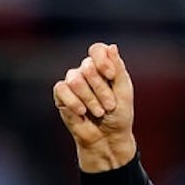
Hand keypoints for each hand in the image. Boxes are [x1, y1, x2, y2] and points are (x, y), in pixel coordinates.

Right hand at [52, 42, 136, 171]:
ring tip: (99, 112)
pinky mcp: (61, 95)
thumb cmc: (118, 115)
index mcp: (103, 67)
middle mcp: (86, 71)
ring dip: (90, 100)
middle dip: (101, 90)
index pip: (97, 50)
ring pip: (75, 80)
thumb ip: (118, 69)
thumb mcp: (124, 92)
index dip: (102, 61)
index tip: (111, 76)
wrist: (108, 138)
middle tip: (109, 106)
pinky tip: (82, 113)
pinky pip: (62, 90)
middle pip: (88, 68)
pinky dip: (75, 103)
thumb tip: (112, 47)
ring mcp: (72, 82)